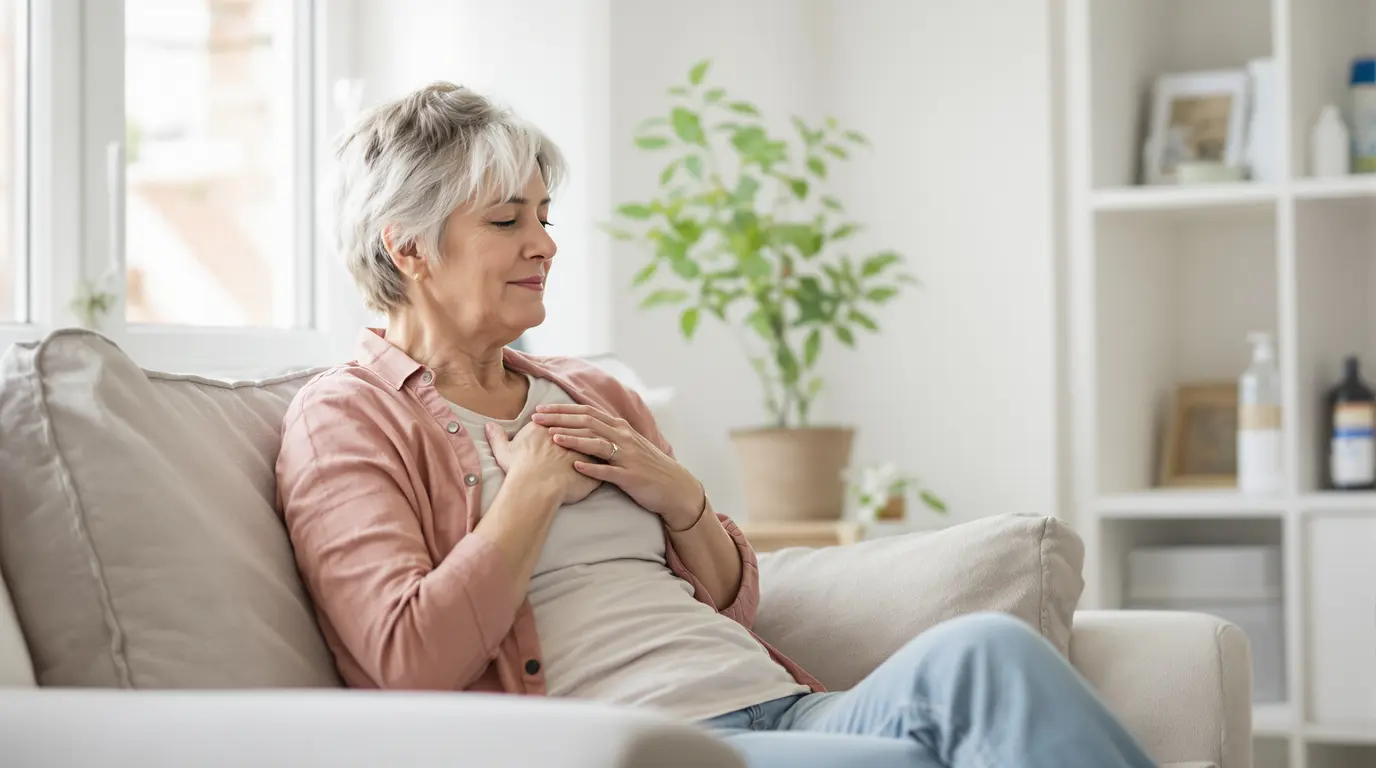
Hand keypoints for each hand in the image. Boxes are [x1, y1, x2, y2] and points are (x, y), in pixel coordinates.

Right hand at [486, 421, 601, 504]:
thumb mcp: (504, 450)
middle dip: (588, 427)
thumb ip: (497, 436)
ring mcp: (584, 448)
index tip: (570, 423)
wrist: (535, 487)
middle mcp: (570, 433)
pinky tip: (613, 466)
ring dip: (602, 442)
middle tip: (595, 430)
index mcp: (549, 427)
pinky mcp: (595, 466)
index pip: (561, 419)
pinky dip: (609, 463)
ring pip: (597, 442)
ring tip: (607, 446)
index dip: (565, 421)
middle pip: (582, 426)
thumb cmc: (519, 470)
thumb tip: (488, 425)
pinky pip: (606, 462)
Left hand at [531, 403, 705, 529]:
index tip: (540, 409)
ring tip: (552, 438)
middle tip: (536, 419)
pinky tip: (575, 467)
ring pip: (597, 443)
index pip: (586, 412)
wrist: (674, 487)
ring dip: (574, 439)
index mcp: (620, 427)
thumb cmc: (646, 466)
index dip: (562, 410)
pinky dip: (592, 468)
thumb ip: (606, 434)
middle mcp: (623, 437)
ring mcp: (627, 456)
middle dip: (560, 420)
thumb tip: (580, 426)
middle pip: (587, 423)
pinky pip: (609, 471)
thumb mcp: (627, 444)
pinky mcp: (631, 476)